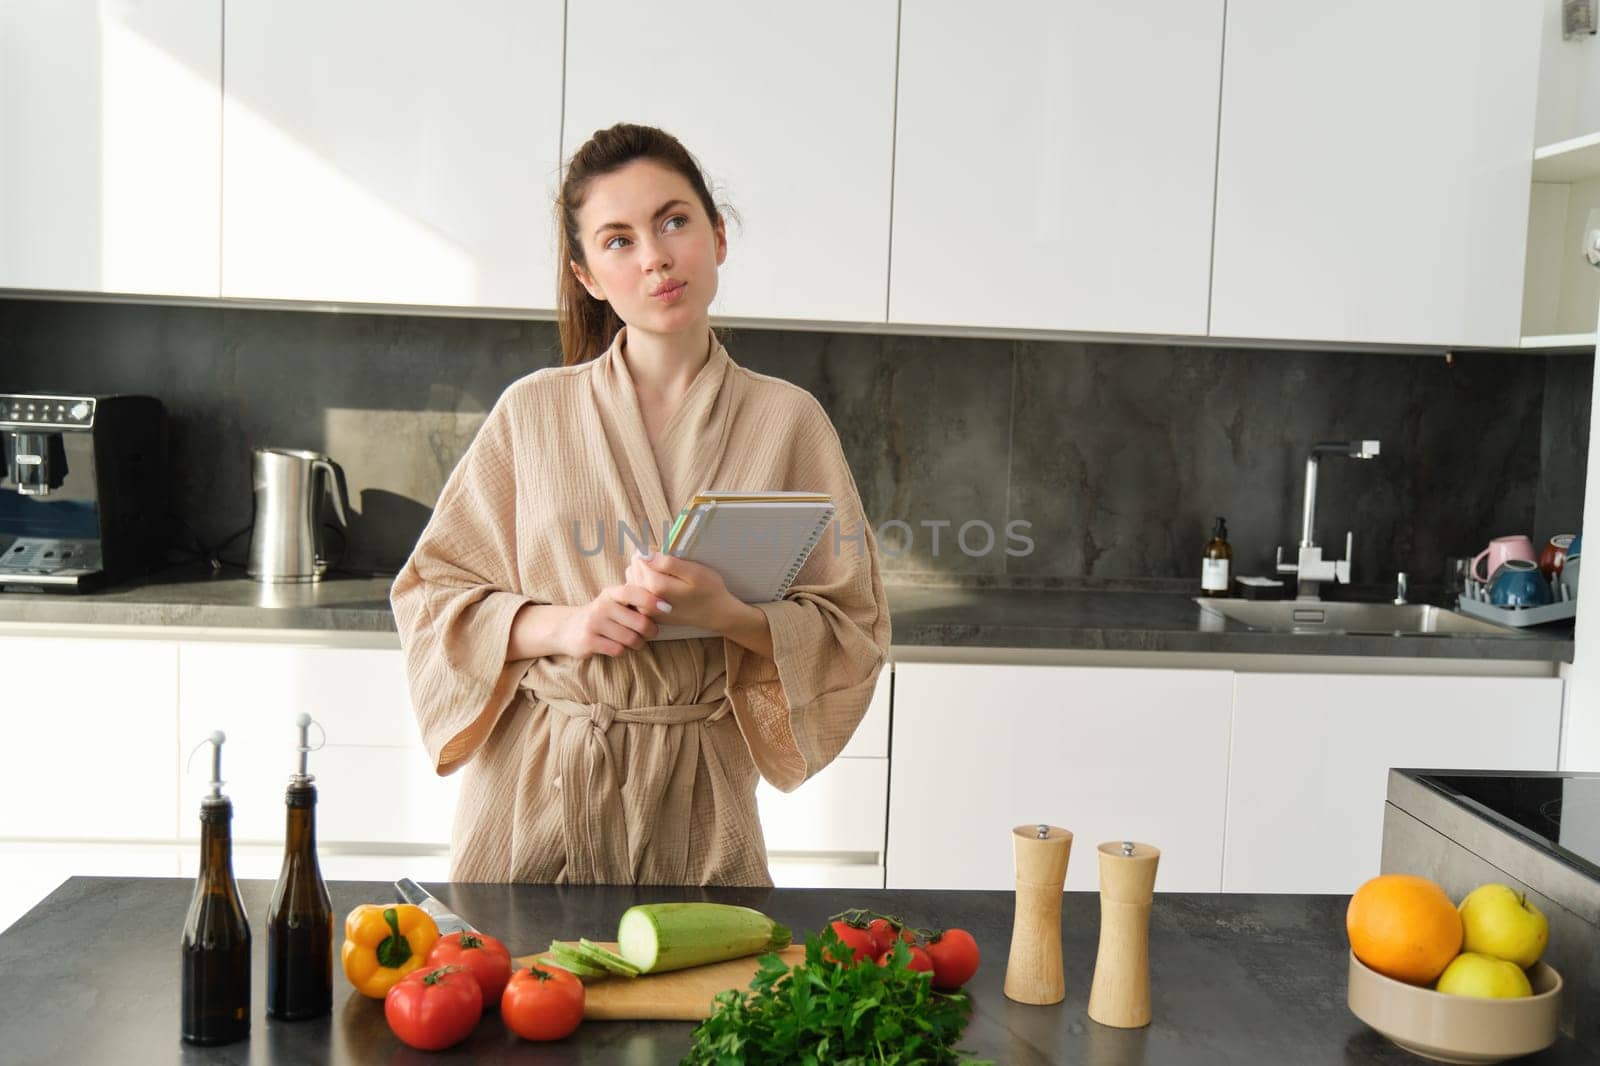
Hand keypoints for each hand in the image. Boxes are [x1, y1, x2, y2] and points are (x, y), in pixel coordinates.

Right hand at [554, 583, 669, 657]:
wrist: (567, 629)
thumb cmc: (602, 616)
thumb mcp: (614, 602)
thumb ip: (634, 600)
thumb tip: (666, 605)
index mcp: (610, 593)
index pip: (633, 592)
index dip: (652, 600)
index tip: (667, 608)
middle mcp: (601, 606)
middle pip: (639, 622)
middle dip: (650, 631)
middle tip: (651, 633)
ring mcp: (593, 623)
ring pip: (630, 639)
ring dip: (638, 643)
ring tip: (636, 642)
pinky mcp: (588, 641)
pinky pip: (617, 649)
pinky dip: (622, 651)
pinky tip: (618, 647)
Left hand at [625, 548, 738, 634]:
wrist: (716, 615)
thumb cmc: (709, 590)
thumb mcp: (694, 572)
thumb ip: (668, 563)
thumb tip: (645, 554)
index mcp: (657, 587)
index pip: (639, 559)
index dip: (648, 551)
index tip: (662, 551)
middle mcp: (647, 600)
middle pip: (634, 570)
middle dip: (645, 561)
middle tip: (664, 561)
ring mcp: (647, 610)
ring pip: (633, 581)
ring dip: (643, 572)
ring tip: (661, 571)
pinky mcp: (649, 614)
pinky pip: (637, 593)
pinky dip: (643, 584)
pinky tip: (658, 583)